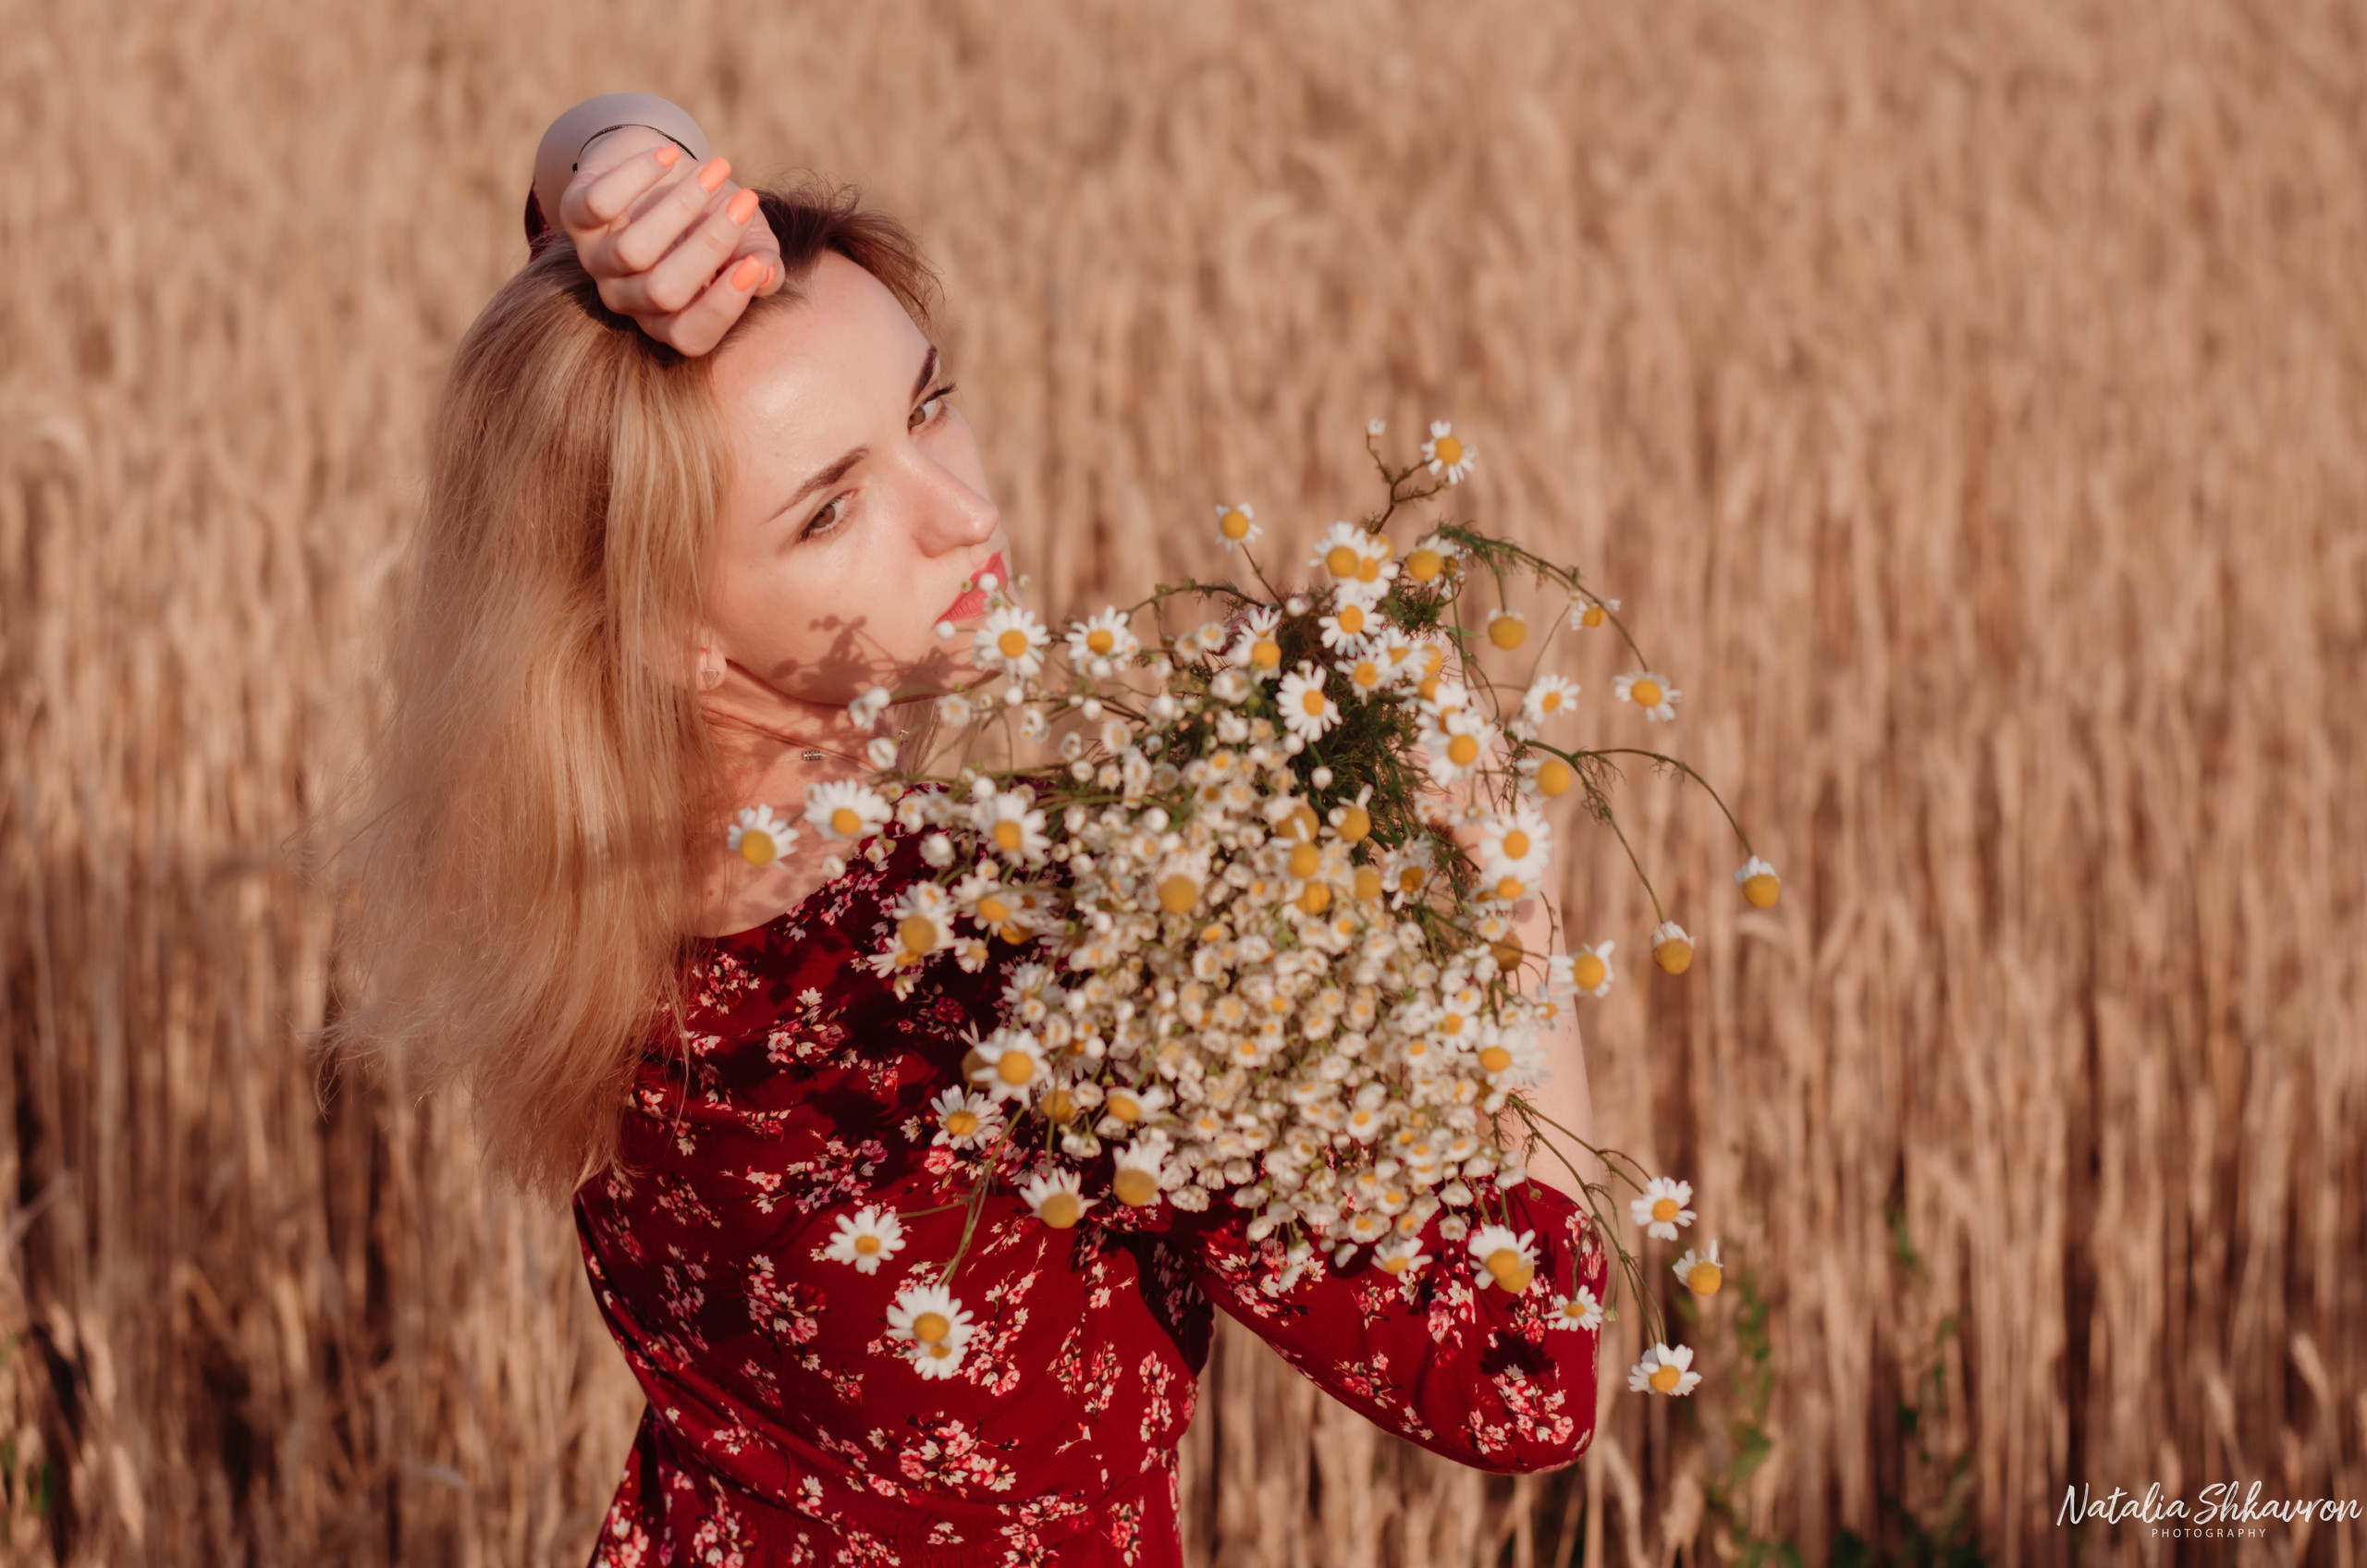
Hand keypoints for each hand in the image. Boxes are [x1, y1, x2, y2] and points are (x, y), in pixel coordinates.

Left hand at [558, 126, 784, 355]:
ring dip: (682, 206)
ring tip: (717, 171)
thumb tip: (770, 275)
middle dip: (710, 246)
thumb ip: (762, 260)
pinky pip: (600, 204)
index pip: (691, 336)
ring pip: (633, 251)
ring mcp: (597, 261)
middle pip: (664, 293)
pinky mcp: (574, 216)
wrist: (660, 166)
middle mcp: (627, 298)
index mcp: (668, 317)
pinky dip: (638, 176)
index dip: (723, 307)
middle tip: (747, 200)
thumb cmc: (710, 212)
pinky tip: (670, 156)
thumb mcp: (746, 237)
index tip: (757, 264)